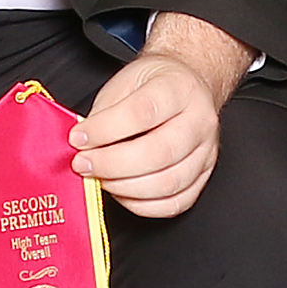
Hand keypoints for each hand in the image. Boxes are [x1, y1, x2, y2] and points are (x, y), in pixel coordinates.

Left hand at [70, 13, 251, 215]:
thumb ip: (105, 113)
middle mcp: (200, 121)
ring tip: (100, 178)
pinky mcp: (203, 178)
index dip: (105, 130)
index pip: (142, 112)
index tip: (79, 138)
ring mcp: (206, 152)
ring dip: (124, 187)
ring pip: (168, 183)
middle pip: (158, 152)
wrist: (185, 89)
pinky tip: (122, 192)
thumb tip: (83, 144)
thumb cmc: (153, 86)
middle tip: (84, 163)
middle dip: (112, 164)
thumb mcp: (125, 83)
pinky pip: (175, 203)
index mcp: (180, 88)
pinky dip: (142, 204)